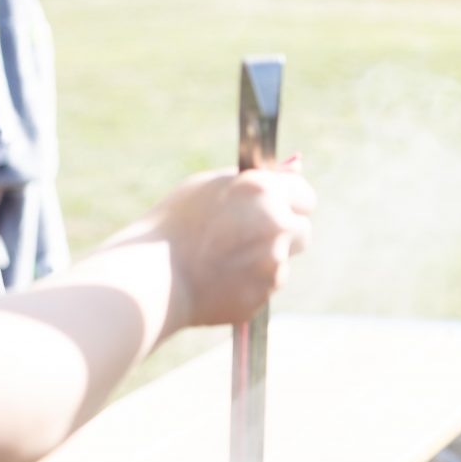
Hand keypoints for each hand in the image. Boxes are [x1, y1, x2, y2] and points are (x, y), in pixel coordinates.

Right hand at [159, 166, 314, 328]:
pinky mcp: (263, 296)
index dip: (290, 202)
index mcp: (264, 191)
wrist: (155, 276)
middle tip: (250, 234)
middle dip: (283, 233)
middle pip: (302, 231)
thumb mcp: (209, 185)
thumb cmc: (175, 224)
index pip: (305, 195)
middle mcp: (277, 226)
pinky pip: (264, 288)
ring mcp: (273, 265)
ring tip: (223, 259)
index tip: (278, 208)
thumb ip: (257, 179)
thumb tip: (298, 164)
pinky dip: (249, 285)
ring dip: (264, 260)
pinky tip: (219, 279)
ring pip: (282, 262)